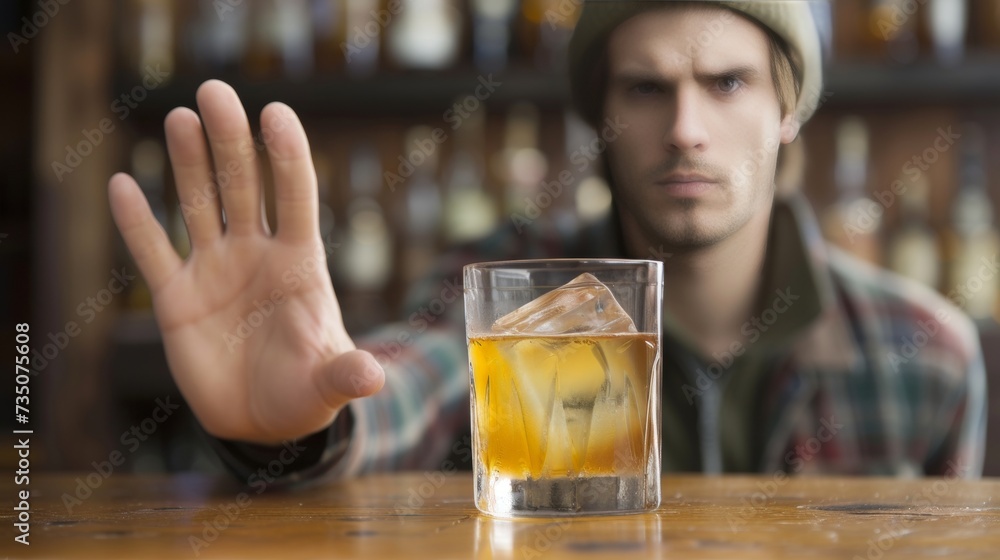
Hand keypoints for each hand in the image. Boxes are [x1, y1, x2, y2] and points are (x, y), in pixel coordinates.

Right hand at [108, 80, 383, 443]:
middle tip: (216, 92)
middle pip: (242, 186)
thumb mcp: (327, 386)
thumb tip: (372, 378)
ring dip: (188, 163)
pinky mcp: (176, 298)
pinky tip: (123, 183)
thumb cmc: (305, 392)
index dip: (287, 157)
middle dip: (230, 140)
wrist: (265, 421)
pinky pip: (152, 252)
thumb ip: (344, 375)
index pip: (296, 198)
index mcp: (298, 265)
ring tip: (181, 117)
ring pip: (198, 205)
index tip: (276, 112)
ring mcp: (214, 271)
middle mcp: (255, 256)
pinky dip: (137, 221)